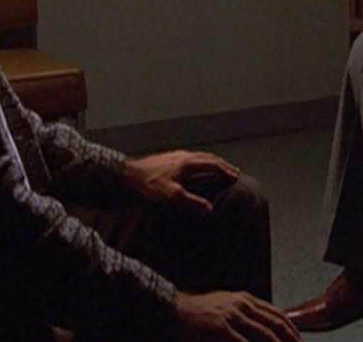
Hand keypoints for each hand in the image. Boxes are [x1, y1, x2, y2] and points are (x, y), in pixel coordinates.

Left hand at [122, 150, 238, 213]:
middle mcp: (183, 156)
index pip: (213, 164)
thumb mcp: (172, 196)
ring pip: (199, 156)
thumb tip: (210, 208)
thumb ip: (191, 201)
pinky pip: (190, 157)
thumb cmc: (148, 185)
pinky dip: (200, 161)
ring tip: (217, 168)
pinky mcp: (167, 158)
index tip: (236, 176)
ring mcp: (175, 155)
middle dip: (222, 164)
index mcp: (187, 163)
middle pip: (208, 157)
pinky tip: (194, 167)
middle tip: (232, 170)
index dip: (225, 170)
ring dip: (211, 162)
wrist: (127, 174)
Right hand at [174, 290, 300, 341]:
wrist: (174, 311)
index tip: (299, 341)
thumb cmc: (199, 312)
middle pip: (275, 324)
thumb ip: (245, 315)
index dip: (291, 329)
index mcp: (245, 299)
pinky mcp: (221, 328)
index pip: (277, 313)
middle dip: (290, 340)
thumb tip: (264, 327)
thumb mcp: (226, 307)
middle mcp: (242, 304)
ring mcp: (232, 315)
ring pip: (264, 334)